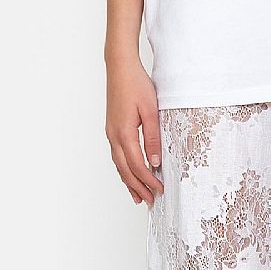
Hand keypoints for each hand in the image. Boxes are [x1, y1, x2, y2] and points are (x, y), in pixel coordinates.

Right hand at [106, 54, 164, 205]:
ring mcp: (111, 133)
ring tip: (138, 196)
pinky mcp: (112, 128)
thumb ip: (153, 136)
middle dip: (137, 187)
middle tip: (149, 201)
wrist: (120, 68)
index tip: (159, 190)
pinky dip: (123, 169)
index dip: (148, 180)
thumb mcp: (151, 110)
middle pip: (125, 169)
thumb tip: (155, 160)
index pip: (137, 164)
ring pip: (118, 164)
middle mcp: (114, 136)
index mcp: (124, 132)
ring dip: (129, 181)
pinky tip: (129, 173)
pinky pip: (116, 155)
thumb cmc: (136, 85)